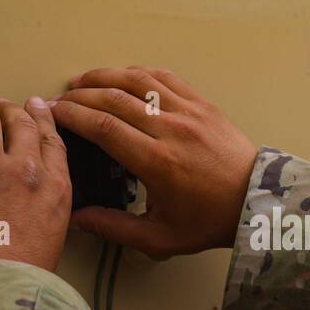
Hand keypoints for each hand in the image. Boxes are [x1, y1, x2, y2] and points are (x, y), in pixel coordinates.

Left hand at [0, 97, 71, 271]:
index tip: (36, 108)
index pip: (51, 139)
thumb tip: (39, 199)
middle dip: (10, 109)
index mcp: (55, 185)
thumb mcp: (56, 233)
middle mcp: (25, 169)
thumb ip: (50, 206)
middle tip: (2, 107)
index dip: (42, 118)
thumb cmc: (23, 272)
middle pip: (19, 123)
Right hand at [50, 66, 256, 257]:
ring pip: (137, 80)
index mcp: (157, 162)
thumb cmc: (209, 221)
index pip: (103, 127)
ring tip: (81, 82)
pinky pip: (164, 77)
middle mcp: (171, 129)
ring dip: (104, 76)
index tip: (54, 115)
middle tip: (60, 101)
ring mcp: (189, 112)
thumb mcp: (159, 236)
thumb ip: (114, 227)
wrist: (255, 202)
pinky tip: (121, 76)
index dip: (73, 116)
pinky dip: (137, 72)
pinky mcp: (203, 104)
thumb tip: (76, 218)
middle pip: (113, 98)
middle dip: (80, 96)